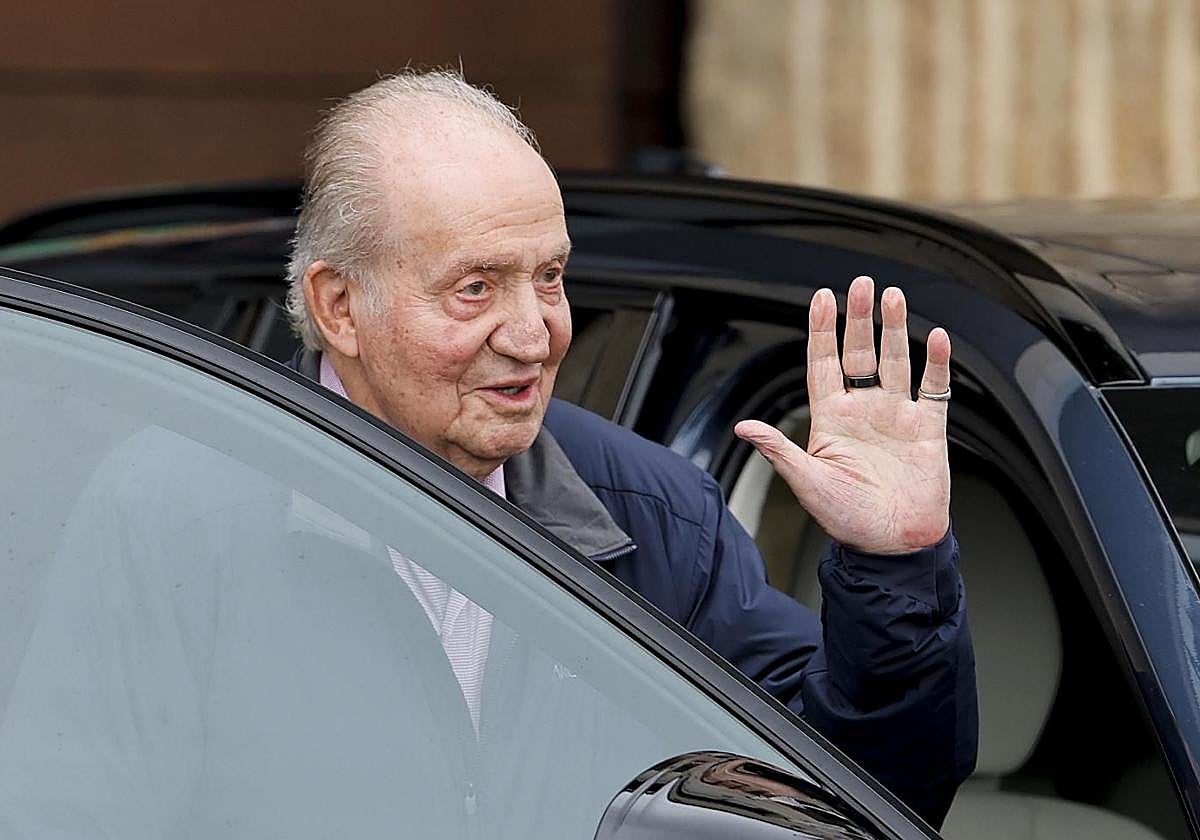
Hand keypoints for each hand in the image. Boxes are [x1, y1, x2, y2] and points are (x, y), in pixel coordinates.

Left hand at [734, 276, 950, 554]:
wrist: (893, 545)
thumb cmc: (848, 520)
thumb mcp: (808, 483)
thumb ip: (780, 450)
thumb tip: (744, 427)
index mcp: (831, 420)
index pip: (824, 364)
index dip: (822, 331)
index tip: (821, 297)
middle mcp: (863, 411)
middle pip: (859, 353)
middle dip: (859, 318)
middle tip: (861, 284)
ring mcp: (896, 416)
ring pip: (896, 361)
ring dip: (895, 329)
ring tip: (893, 296)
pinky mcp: (927, 429)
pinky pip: (934, 388)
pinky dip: (938, 363)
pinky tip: (938, 338)